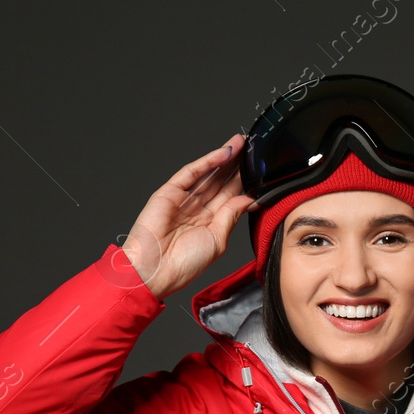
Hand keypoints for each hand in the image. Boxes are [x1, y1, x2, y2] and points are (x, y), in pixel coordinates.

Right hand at [122, 133, 255, 298]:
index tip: (258, 169)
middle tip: (251, 149)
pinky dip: (208, 161)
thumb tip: (248, 200)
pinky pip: (191, 172)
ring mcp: (182, 199)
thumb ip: (231, 216)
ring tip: (242, 143)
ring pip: (207, 173)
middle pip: (220, 182)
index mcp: (209, 223)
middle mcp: (196, 209)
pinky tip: (225, 153)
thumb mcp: (217, 240)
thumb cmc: (184, 263)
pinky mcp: (169, 191)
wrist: (155, 270)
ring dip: (224, 158)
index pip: (229, 196)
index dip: (243, 181)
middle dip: (235, 166)